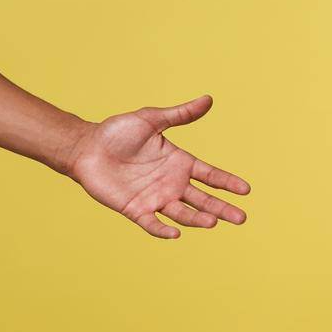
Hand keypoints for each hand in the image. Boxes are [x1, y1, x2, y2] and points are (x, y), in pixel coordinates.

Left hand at [65, 93, 250, 238]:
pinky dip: (162, 229)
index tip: (246, 190)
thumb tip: (208, 99)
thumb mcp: (150, 119)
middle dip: (221, 208)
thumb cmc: (116, 132)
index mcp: (179, 163)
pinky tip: (174, 233)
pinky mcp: (135, 209)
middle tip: (241, 218)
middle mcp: (171, 183)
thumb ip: (179, 114)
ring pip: (182, 213)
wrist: (85, 147)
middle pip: (202, 199)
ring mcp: (154, 198)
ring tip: (212, 222)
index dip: (227, 182)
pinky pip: (151, 223)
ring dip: (197, 219)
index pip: (210, 175)